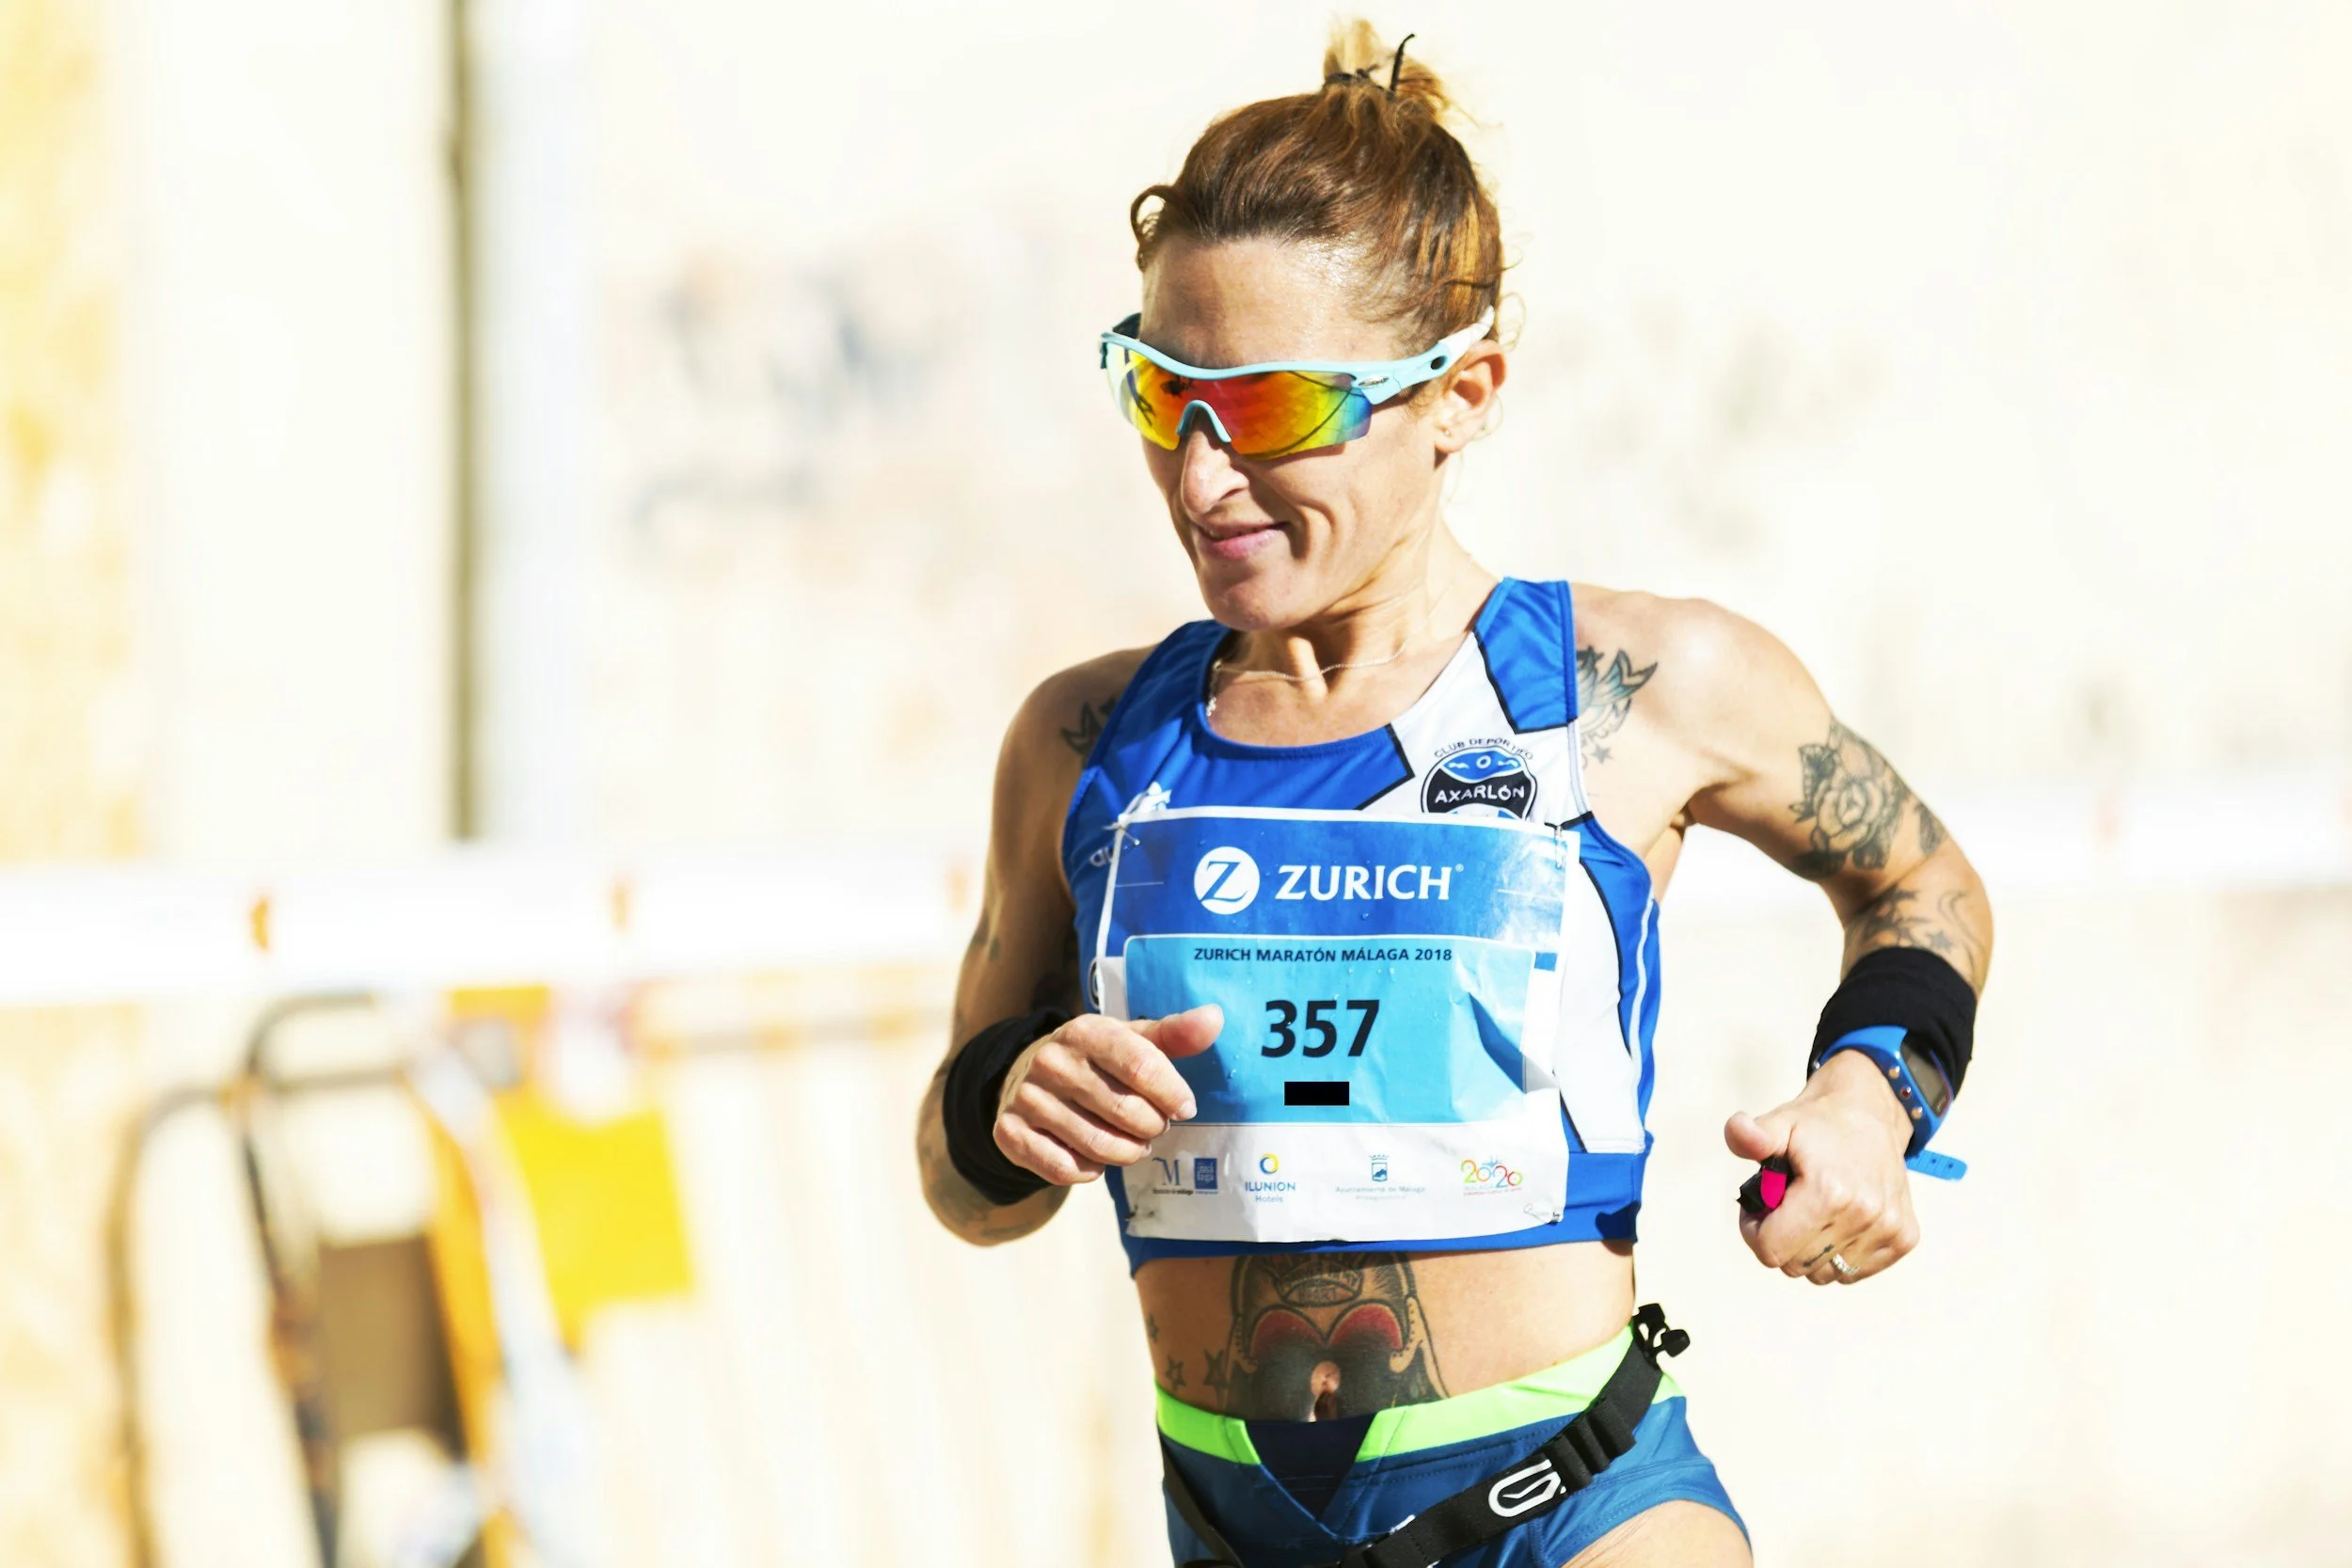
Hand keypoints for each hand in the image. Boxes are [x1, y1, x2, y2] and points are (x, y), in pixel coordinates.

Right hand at [994, 1006, 1220, 1184]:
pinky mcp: (1010, 1132)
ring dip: (1127, 1152)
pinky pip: (1064, 1168)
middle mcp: (1051, 1061)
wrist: (1027, 1078)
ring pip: (1098, 1145)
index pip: (1142, 1065)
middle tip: (1154, 1126)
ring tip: (1132, 1144)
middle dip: (1152, 1127)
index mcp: (1085, 1031)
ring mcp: (1028, 1097)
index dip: (1172, 1094)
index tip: (1184, 1108)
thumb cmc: (1096, 1062)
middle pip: (1126, 1111)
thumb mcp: (1132, 1040)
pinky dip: (1089, 1170)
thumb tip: (1215, 1017)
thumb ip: (1175, 1034)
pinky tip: (1094, 1157)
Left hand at [1724, 1050, 1918, 1284]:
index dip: (1754, 1232)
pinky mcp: (1903, 1238)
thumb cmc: (1820, 1124)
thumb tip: (1738, 1132)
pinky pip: (1854, 1272)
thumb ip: (1749, 1135)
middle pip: (1796, 1265)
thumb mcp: (1778, 1123)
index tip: (1759, 1210)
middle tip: (1783, 1208)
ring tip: (1811, 1212)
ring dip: (1810, 1250)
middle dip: (1781, 1240)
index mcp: (1829, 1191)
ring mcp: (1887, 1229)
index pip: (1772, 1250)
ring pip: (1825, 1273)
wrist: (1870, 1113)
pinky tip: (1837, 1221)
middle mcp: (1864, 1214)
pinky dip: (1839, 1254)